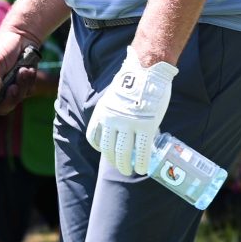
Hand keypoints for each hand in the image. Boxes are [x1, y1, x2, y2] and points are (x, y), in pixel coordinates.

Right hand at [0, 27, 40, 131]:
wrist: (23, 35)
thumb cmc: (4, 45)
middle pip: (1, 107)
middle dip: (11, 98)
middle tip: (15, 85)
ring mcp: (10, 87)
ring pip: (17, 99)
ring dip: (22, 85)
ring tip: (24, 70)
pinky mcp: (22, 84)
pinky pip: (27, 91)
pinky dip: (29, 81)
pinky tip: (28, 68)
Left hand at [86, 50, 175, 176]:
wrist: (146, 69)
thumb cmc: (133, 81)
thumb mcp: (114, 96)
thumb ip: (115, 112)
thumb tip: (122, 125)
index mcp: (102, 113)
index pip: (94, 138)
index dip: (100, 149)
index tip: (107, 153)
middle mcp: (112, 121)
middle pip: (109, 149)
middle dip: (115, 162)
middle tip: (121, 168)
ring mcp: (128, 124)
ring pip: (123, 153)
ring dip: (126, 166)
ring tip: (130, 171)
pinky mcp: (145, 126)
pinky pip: (142, 150)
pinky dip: (142, 162)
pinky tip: (143, 168)